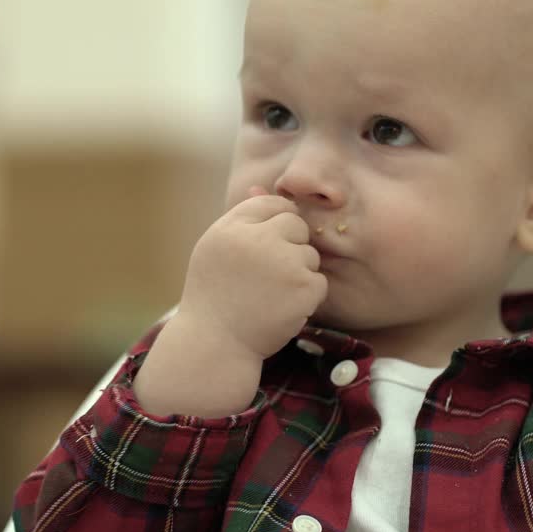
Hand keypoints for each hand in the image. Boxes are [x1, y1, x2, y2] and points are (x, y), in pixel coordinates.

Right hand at [178, 186, 326, 360]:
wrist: (214, 346)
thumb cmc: (213, 297)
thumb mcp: (215, 249)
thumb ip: (240, 218)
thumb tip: (260, 185)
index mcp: (231, 228)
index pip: (270, 203)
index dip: (273, 224)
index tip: (266, 247)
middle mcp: (256, 239)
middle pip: (295, 224)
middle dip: (289, 246)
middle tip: (268, 276)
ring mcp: (282, 263)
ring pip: (310, 254)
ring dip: (298, 274)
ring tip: (270, 296)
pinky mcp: (303, 287)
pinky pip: (319, 281)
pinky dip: (306, 298)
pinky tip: (282, 310)